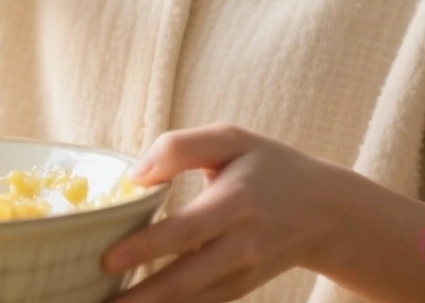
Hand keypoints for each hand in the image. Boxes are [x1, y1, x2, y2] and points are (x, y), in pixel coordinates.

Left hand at [103, 124, 343, 301]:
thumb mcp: (231, 139)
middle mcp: (241, 246)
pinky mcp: (239, 289)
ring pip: (191, 302)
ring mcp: (242, 274)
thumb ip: (181, 147)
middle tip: (99, 301)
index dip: (145, 248)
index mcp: (236, 203)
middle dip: (140, 298)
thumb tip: (134, 175)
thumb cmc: (269, 167)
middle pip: (185, 280)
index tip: (107, 259)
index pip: (186, 230)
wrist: (326, 212)